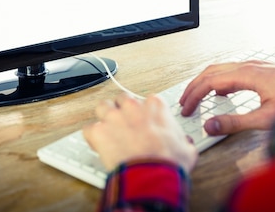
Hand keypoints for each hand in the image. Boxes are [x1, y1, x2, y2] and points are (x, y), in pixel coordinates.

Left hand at [83, 93, 197, 172]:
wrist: (152, 175)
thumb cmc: (168, 162)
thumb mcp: (186, 148)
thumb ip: (182, 140)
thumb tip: (185, 143)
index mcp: (155, 106)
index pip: (146, 100)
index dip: (143, 113)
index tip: (143, 122)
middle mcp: (133, 107)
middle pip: (121, 99)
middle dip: (121, 109)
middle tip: (123, 123)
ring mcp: (113, 117)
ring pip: (101, 107)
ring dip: (103, 117)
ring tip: (107, 130)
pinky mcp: (98, 132)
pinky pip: (88, 129)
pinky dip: (91, 137)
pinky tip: (97, 144)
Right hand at [179, 60, 274, 134]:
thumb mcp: (266, 118)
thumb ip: (236, 123)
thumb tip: (209, 125)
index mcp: (248, 74)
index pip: (210, 81)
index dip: (194, 95)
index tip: (186, 109)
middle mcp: (250, 65)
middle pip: (212, 71)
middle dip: (194, 87)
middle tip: (184, 103)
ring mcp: (257, 66)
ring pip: (221, 68)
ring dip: (205, 82)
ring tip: (196, 97)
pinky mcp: (263, 70)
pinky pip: (233, 71)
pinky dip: (219, 80)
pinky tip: (221, 92)